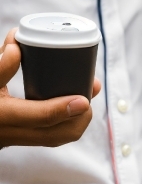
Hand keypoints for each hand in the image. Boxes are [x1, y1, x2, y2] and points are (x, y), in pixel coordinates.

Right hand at [0, 28, 100, 148]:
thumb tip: (17, 45)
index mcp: (2, 116)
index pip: (39, 117)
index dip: (64, 108)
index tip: (85, 99)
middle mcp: (10, 133)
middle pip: (57, 134)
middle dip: (81, 116)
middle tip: (90, 89)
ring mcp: (16, 139)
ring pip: (58, 138)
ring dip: (78, 120)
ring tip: (86, 95)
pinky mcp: (21, 138)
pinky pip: (51, 137)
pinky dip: (67, 123)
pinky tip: (75, 106)